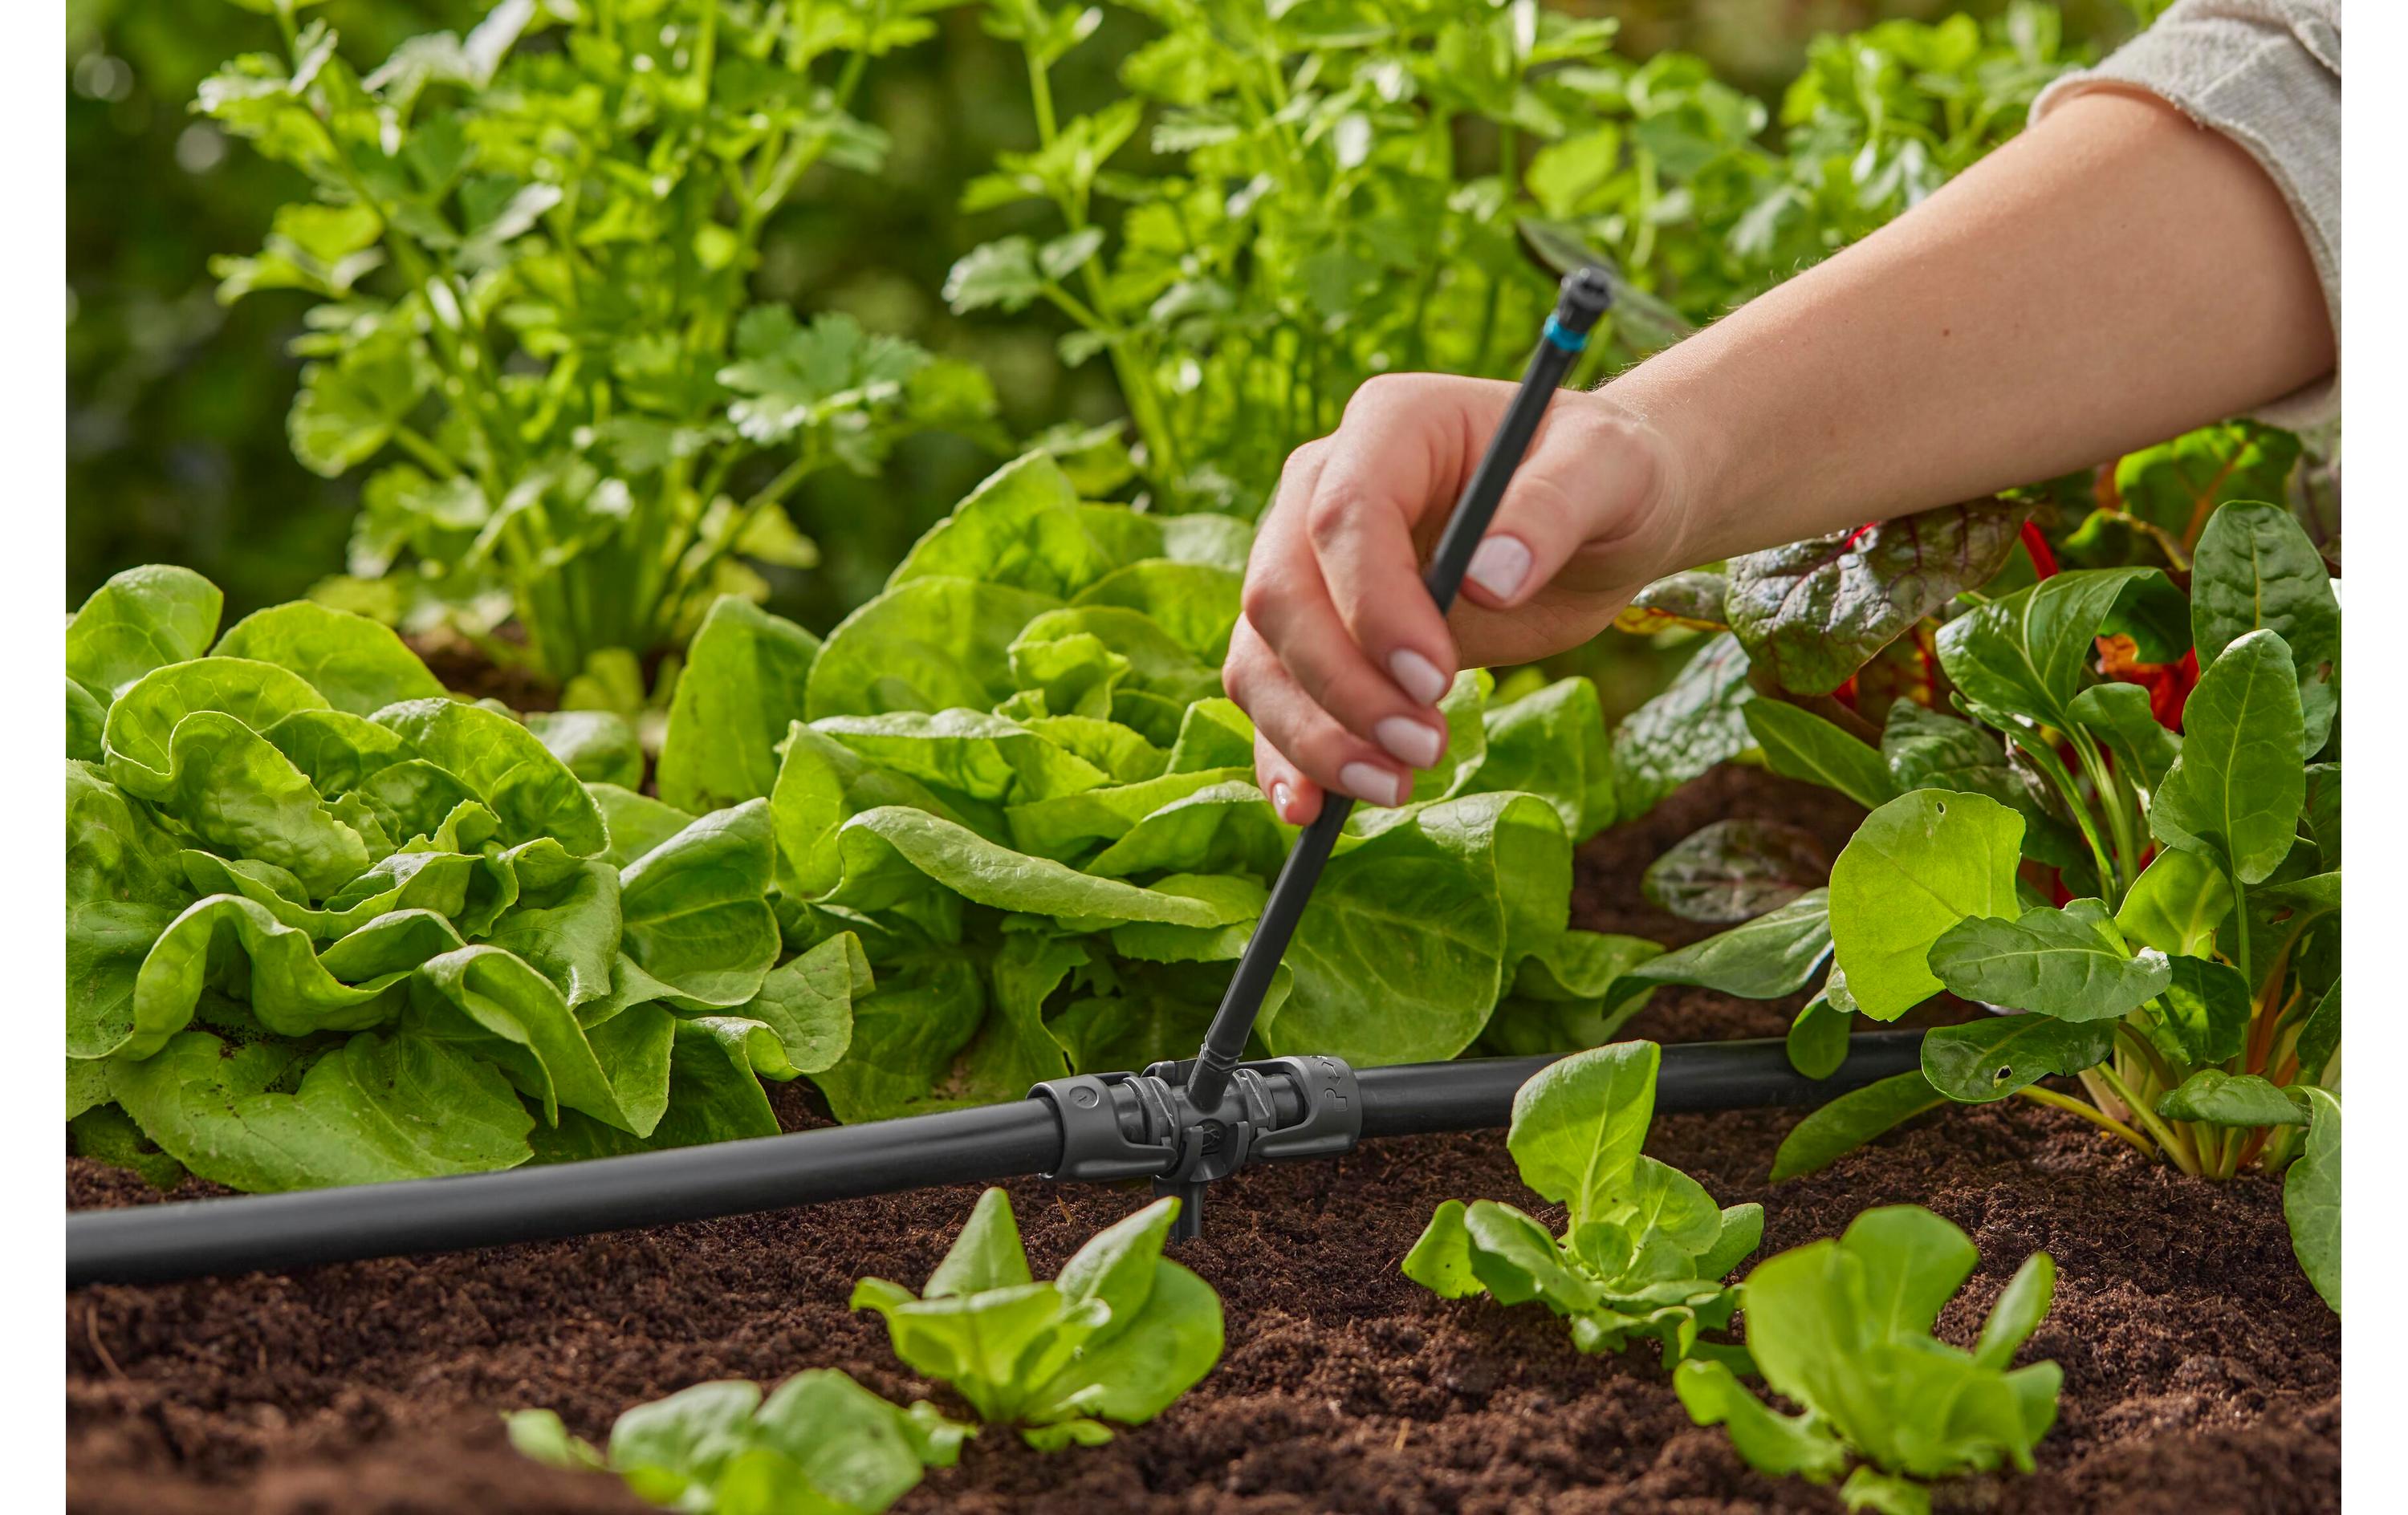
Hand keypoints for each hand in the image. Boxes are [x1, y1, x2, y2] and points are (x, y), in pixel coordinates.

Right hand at [1224, 374, 1688, 822]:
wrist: (1596, 515)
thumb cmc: (1604, 475)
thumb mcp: (1609, 469)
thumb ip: (1553, 508)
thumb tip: (1491, 578)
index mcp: (1388, 427)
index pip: (1342, 516)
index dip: (1374, 605)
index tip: (1436, 678)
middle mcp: (1322, 489)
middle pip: (1281, 593)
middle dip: (1343, 686)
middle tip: (1427, 749)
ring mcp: (1307, 563)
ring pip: (1260, 655)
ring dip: (1313, 734)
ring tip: (1395, 786)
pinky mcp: (1316, 633)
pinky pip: (1271, 695)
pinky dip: (1285, 754)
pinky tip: (1311, 809)